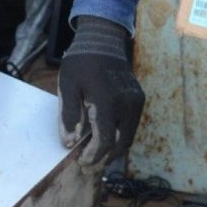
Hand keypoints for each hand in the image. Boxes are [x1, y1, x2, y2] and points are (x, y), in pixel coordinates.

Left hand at [57, 16, 144, 168]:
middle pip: (120, 143)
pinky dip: (121, 136)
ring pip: (129, 137)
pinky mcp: (139, 100)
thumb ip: (69, 115)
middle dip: (104, 158)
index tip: (81, 162)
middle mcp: (126, 104)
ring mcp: (135, 102)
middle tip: (88, 165)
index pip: (105, 140)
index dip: (94, 156)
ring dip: (114, 150)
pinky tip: (107, 138)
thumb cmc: (80, 63)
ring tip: (97, 155)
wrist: (103, 41)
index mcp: (107, 101)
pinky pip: (132, 126)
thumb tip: (69, 142)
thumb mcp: (67, 86)